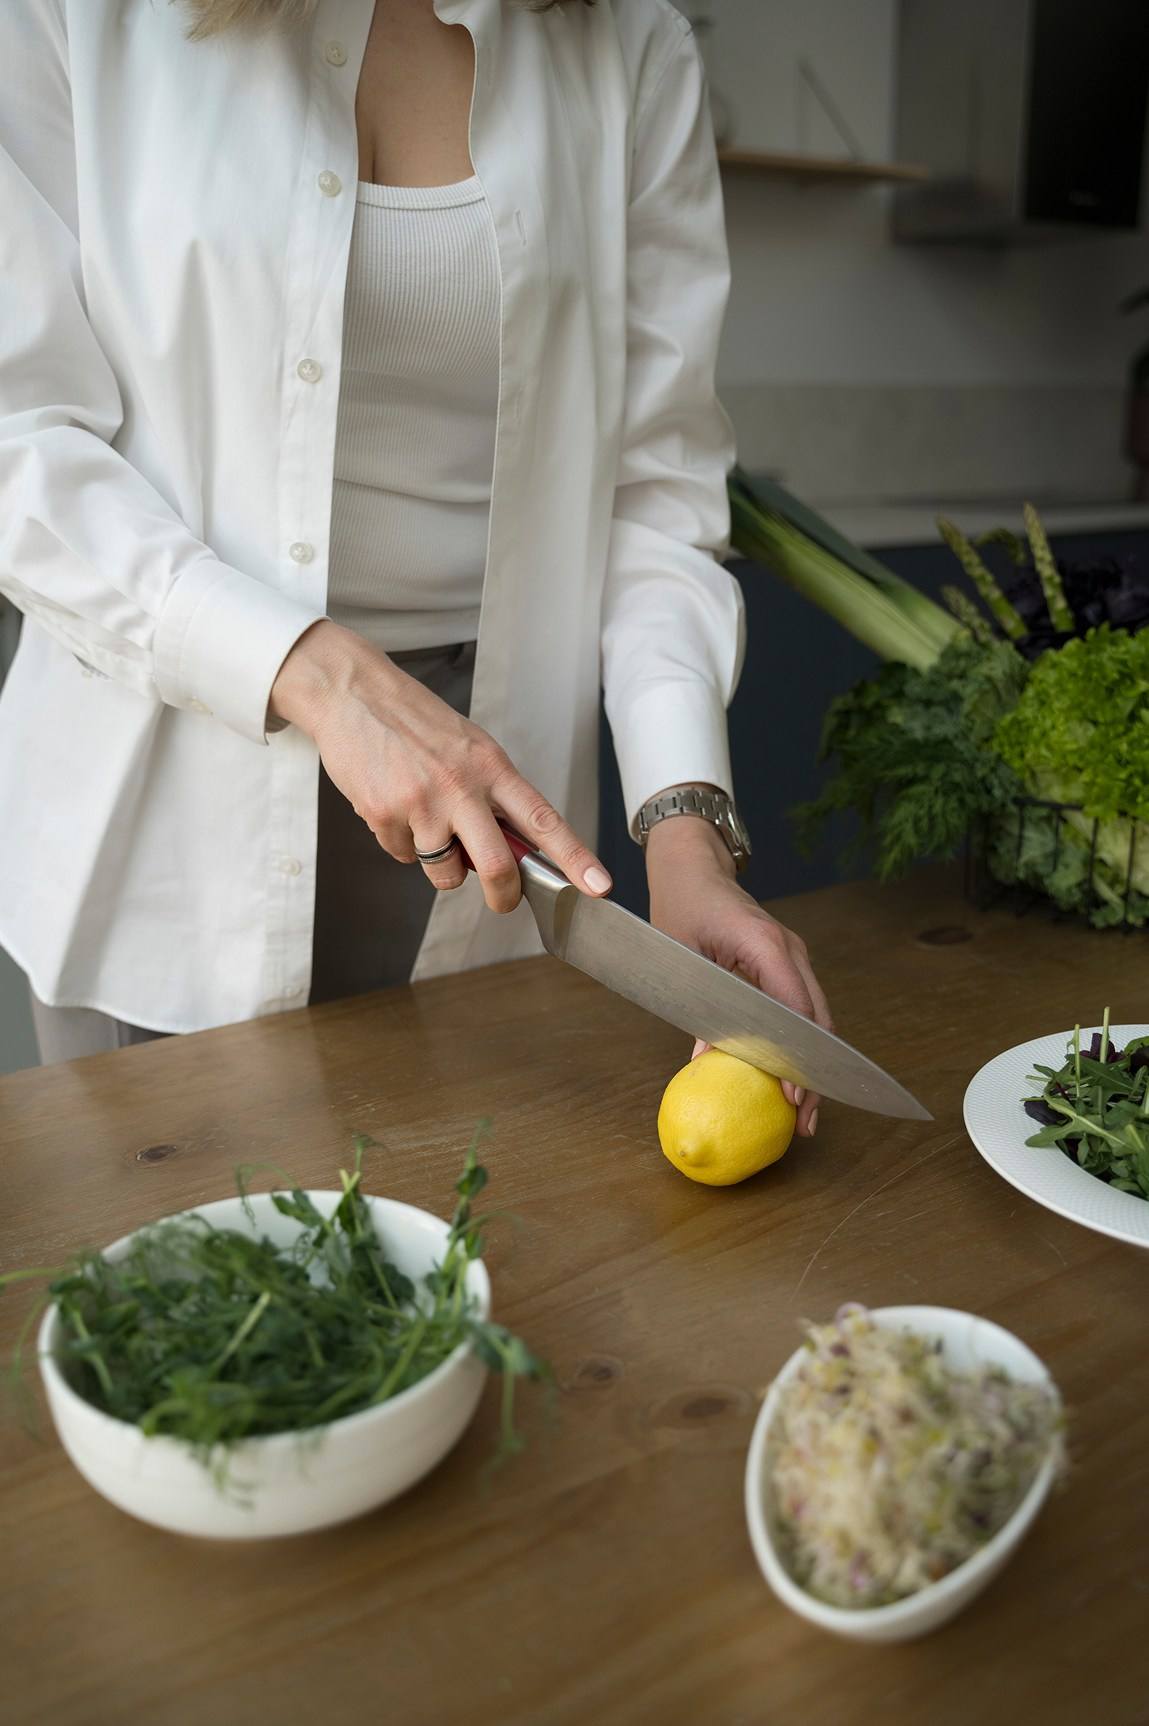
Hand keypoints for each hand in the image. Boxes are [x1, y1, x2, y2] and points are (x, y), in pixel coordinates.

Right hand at [269, 620, 611, 911]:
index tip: (598, 886)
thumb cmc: (414, 720)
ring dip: (441, 864)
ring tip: (427, 824)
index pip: (543, 819)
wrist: (352, 693)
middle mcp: (459, 785)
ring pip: (445, 871)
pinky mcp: (382, 814)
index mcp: (490, 766)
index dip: (575, 858)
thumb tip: (511, 846)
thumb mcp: (469, 747)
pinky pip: (402, 855)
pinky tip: (392, 806)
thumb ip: (492, 793)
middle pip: (496, 865)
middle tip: (502, 901)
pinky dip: (400, 842)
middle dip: (503, 895)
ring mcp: (420, 802)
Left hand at [644, 808, 831, 1137]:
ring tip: (805, 1112)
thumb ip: (697, 1009)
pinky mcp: (787, 965)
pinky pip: (802, 1010)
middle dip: (814, 1074)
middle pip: (815, 1021)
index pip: (794, 1009)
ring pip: (815, 1019)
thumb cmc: (681, 905)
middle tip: (804, 1120)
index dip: (796, 1057)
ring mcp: (793, 957)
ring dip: (813, 1065)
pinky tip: (794, 1078)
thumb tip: (705, 1063)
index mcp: (764, 944)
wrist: (694, 868)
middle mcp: (789, 951)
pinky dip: (802, 1046)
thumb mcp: (681, 958)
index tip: (791, 1095)